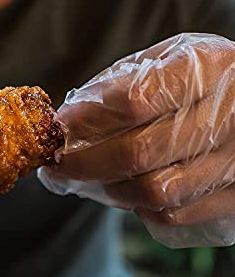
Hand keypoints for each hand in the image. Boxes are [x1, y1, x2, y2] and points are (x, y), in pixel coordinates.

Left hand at [42, 33, 234, 245]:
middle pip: (139, 153)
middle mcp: (230, 115)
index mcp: (210, 67)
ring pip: (155, 191)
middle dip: (84, 164)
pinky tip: (130, 189)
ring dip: (110, 189)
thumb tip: (70, 122)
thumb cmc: (198, 79)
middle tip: (58, 165)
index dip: (88, 119)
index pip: (135, 100)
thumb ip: (120, 82)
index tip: (60, 128)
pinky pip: (174, 215)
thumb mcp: (166, 60)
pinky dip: (140, 208)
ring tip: (92, 178)